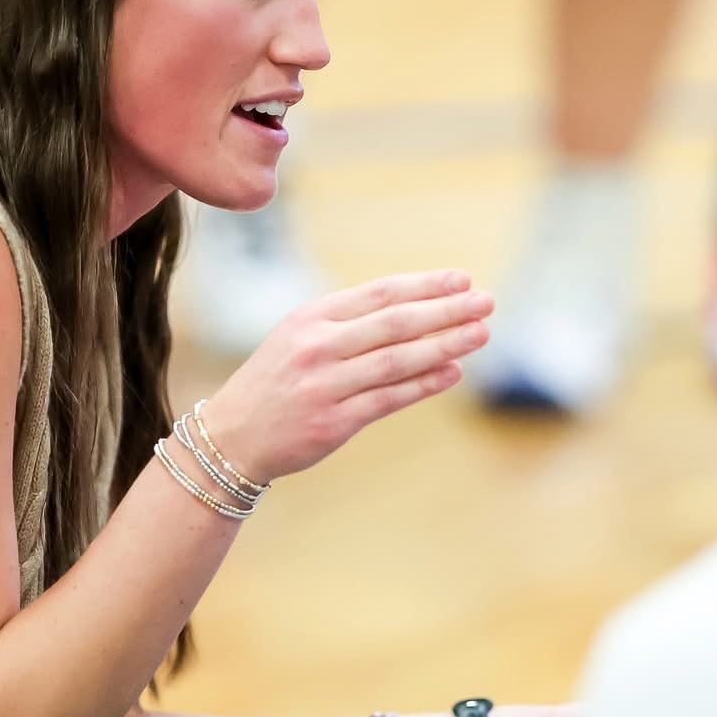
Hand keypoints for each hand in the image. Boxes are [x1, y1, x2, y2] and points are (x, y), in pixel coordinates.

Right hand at [198, 269, 492, 481]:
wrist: (231, 437)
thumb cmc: (275, 383)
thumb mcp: (299, 337)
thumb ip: (349, 324)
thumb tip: (416, 312)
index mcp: (311, 317)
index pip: (379, 293)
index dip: (425, 285)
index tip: (462, 279)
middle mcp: (318, 346)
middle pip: (395, 322)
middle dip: (446, 310)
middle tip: (485, 301)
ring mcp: (326, 384)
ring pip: (399, 359)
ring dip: (445, 345)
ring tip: (480, 334)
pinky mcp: (334, 421)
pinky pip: (389, 399)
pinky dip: (424, 384)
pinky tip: (452, 372)